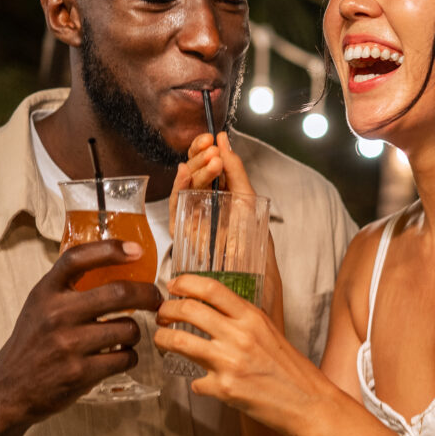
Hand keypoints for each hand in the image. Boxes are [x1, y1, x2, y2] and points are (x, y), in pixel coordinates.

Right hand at [0, 239, 162, 427]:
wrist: (9, 388)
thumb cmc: (31, 343)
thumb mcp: (40, 305)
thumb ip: (68, 286)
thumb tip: (113, 264)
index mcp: (46, 292)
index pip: (78, 259)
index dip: (111, 250)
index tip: (136, 250)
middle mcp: (56, 314)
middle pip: (118, 293)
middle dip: (146, 294)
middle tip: (154, 298)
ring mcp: (69, 345)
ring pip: (127, 329)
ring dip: (134, 332)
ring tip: (126, 335)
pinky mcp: (80, 373)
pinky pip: (125, 358)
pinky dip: (129, 356)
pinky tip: (119, 356)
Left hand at [155, 272, 318, 435]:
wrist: (309, 404)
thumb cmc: (291, 371)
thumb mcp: (269, 332)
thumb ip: (241, 320)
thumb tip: (210, 312)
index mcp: (252, 318)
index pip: (211, 289)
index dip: (185, 283)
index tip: (173, 285)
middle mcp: (240, 336)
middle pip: (188, 310)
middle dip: (166, 310)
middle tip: (161, 315)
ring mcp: (230, 363)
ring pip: (178, 341)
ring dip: (163, 340)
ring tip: (162, 341)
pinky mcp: (225, 389)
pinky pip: (194, 381)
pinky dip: (195, 382)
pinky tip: (203, 383)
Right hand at [171, 132, 284, 323]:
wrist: (256, 301)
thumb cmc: (260, 265)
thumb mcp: (252, 210)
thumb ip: (239, 178)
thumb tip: (227, 144)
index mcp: (220, 205)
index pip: (208, 172)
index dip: (207, 151)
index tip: (215, 135)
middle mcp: (203, 213)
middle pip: (193, 177)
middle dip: (198, 156)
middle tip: (210, 144)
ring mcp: (192, 226)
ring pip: (183, 190)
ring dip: (195, 169)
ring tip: (212, 158)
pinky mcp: (184, 241)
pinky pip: (174, 210)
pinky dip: (180, 190)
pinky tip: (188, 174)